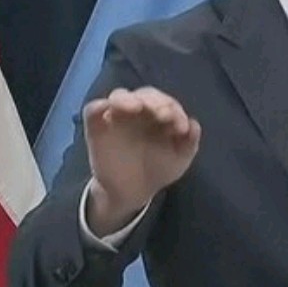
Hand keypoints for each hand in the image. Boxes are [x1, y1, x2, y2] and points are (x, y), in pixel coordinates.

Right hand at [83, 87, 200, 235]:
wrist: (133, 192)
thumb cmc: (158, 169)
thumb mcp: (179, 160)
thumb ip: (189, 143)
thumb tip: (194, 125)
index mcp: (159, 114)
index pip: (165, 102)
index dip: (174, 109)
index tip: (181, 127)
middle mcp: (138, 111)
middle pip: (145, 94)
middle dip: (156, 101)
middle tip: (164, 114)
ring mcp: (117, 118)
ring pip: (119, 96)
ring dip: (128, 98)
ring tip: (137, 107)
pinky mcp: (97, 129)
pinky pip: (93, 111)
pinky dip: (98, 106)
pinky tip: (106, 109)